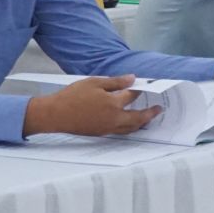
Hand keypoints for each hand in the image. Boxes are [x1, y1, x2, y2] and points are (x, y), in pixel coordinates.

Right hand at [22, 74, 159, 136]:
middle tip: (159, 109)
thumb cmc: (72, 96)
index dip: (139, 89)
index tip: (146, 85)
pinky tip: (129, 123)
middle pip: (137, 118)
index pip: (132, 96)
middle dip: (150, 113)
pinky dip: (129, 127)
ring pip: (130, 128)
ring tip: (148, 118)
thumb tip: (132, 78)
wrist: (55, 114)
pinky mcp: (100, 133)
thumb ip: (115, 82)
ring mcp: (107, 128)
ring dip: (141, 123)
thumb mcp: (94, 83)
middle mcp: (113, 119)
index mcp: (113, 104)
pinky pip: (120, 132)